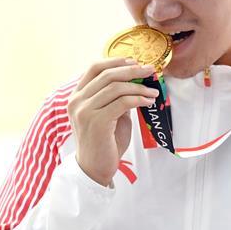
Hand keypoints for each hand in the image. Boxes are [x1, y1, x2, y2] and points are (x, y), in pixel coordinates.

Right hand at [67, 58, 158, 185]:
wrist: (94, 168)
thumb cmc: (104, 142)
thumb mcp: (109, 114)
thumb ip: (116, 98)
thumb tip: (136, 82)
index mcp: (77, 96)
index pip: (94, 68)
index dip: (115, 61)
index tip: (134, 61)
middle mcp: (77, 101)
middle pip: (107, 74)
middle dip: (132, 70)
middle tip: (150, 70)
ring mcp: (84, 111)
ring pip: (115, 87)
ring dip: (138, 87)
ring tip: (153, 91)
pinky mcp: (97, 121)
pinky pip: (122, 103)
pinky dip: (138, 99)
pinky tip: (149, 101)